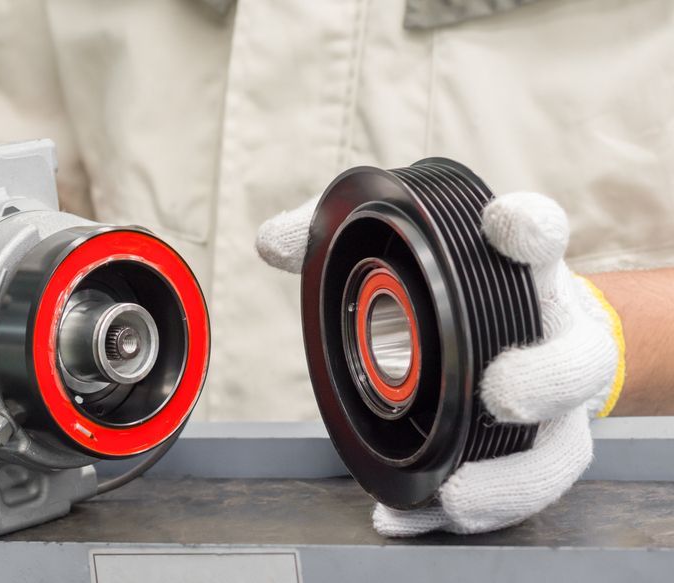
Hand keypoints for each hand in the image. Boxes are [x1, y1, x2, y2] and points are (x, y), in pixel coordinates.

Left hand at [256, 191, 623, 534]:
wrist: (536, 330)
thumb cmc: (464, 289)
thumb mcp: (407, 252)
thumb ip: (336, 239)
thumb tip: (273, 242)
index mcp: (518, 274)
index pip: (539, 237)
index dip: (527, 230)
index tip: (505, 228)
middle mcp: (554, 337)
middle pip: (577, 357)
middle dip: (545, 375)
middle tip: (501, 392)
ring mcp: (558, 403)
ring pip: (561, 443)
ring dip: (513, 474)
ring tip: (456, 491)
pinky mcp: (548, 451)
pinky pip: (524, 490)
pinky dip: (477, 509)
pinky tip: (426, 515)